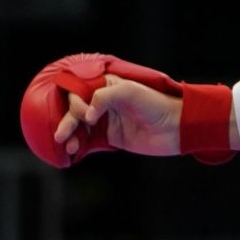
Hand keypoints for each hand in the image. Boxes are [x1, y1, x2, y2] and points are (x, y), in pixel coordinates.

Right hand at [52, 74, 182, 158]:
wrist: (177, 128)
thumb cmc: (157, 104)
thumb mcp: (130, 92)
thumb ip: (104, 97)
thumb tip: (87, 115)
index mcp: (106, 87)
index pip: (79, 92)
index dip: (76, 104)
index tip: (86, 115)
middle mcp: (103, 103)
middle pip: (75, 111)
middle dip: (67, 123)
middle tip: (62, 135)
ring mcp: (106, 121)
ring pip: (79, 127)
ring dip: (71, 136)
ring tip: (69, 146)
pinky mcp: (111, 138)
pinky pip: (89, 142)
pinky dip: (79, 146)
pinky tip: (73, 152)